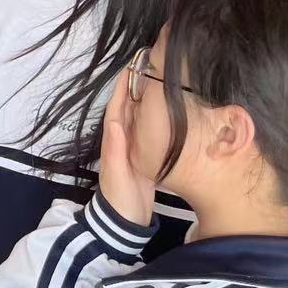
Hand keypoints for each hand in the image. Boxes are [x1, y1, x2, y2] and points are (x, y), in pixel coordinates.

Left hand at [99, 73, 156, 229]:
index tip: (136, 64)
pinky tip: (172, 111)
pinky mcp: (148, 157)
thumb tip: (116, 121)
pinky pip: (152, 130)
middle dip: (139, 85)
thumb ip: (115, 150)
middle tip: (155, 65)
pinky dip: (158, 118)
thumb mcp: (117, 176)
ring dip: (149, 98)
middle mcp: (124, 139)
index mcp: (115, 139)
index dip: (125, 84)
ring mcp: (136, 147)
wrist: (125, 224)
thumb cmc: (119, 199)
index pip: (119, 105)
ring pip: (141, 116)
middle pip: (131, 106)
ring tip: (164, 81)